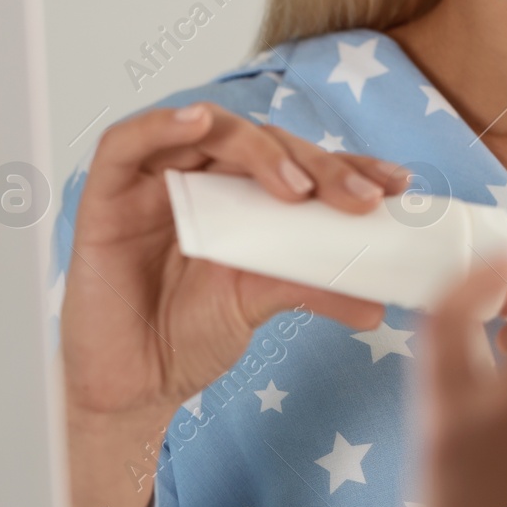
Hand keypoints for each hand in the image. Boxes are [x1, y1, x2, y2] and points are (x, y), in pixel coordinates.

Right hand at [61, 102, 405, 506]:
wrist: (132, 383)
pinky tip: (198, 123)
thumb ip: (313, 287)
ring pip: (211, 130)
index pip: (303, 161)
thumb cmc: (191, 333)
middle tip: (359, 200)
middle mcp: (206, 176)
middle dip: (318, 166)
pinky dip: (162, 124)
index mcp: (247, 195)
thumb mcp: (262, 303)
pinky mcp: (108, 192)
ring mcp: (157, 179)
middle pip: (267, 142)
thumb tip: (377, 302)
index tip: (398, 184)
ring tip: (297, 189)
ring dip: (259, 149)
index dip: (350, 165)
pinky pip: (127, 143)